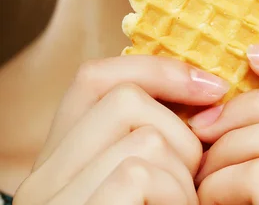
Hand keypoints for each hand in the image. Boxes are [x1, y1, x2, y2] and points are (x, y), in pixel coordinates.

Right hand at [13, 55, 229, 204]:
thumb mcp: (136, 189)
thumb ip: (149, 147)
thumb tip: (208, 97)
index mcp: (60, 163)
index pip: (95, 80)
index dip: (156, 70)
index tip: (210, 86)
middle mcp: (44, 179)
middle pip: (126, 101)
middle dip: (179, 131)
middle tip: (193, 178)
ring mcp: (57, 201)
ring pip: (145, 137)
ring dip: (183, 174)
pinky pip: (142, 173)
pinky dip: (176, 197)